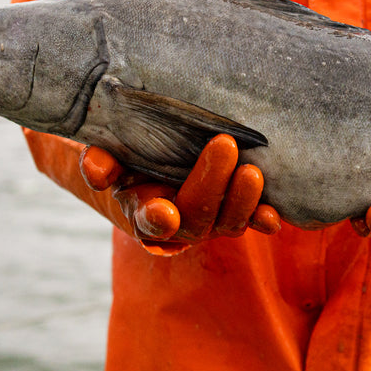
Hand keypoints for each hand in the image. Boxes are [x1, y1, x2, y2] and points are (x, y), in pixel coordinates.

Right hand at [79, 135, 279, 243]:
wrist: (159, 164)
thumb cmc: (132, 156)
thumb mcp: (111, 154)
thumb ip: (100, 161)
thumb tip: (96, 172)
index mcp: (144, 211)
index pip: (149, 221)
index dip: (157, 219)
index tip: (164, 212)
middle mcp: (180, 224)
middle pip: (197, 217)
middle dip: (211, 185)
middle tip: (224, 146)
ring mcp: (211, 223)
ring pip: (227, 223)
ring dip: (241, 201)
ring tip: (251, 172)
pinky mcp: (235, 214)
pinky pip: (252, 221)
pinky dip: (263, 220)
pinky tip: (273, 217)